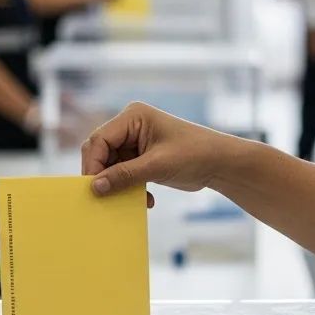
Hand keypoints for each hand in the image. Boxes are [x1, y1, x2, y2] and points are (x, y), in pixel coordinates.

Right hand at [82, 102, 229, 196]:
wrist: (220, 163)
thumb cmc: (194, 155)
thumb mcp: (156, 166)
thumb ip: (124, 176)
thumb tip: (95, 187)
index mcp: (132, 116)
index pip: (99, 139)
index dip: (93, 164)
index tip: (94, 188)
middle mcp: (130, 125)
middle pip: (101, 152)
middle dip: (104, 175)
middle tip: (106, 197)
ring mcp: (135, 141)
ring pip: (111, 165)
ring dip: (119, 185)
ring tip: (133, 199)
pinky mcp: (141, 157)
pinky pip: (123, 173)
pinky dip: (129, 187)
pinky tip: (146, 198)